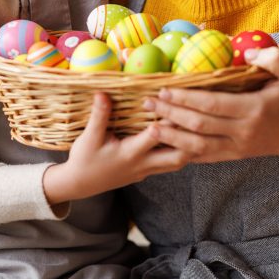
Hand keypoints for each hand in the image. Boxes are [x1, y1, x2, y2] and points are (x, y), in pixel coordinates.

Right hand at [42, 92, 190, 204]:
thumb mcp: (89, 137)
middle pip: (178, 156)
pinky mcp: (146, 172)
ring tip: (196, 128)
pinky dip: (180, 152)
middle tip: (198, 118)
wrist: (80, 184)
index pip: (155, 137)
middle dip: (189, 138)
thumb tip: (103, 93)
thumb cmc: (84, 159)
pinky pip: (170, 164)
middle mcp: (143, 164)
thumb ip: (99, 115)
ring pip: (178, 162)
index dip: (166, 120)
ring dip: (189, 147)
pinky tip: (185, 139)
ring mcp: (147, 170)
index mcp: (130, 153)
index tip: (174, 103)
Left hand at [143, 47, 278, 163]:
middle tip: (148, 103)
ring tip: (150, 125)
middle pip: (199, 125)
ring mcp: (238, 147)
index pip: (213, 105)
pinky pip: (205, 157)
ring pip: (198, 146)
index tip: (165, 89)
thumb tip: (247, 53)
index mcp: (254, 109)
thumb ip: (273, 59)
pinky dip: (184, 151)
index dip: (186, 98)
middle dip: (171, 114)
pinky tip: (166, 144)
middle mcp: (243, 132)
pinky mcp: (234, 155)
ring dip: (172, 136)